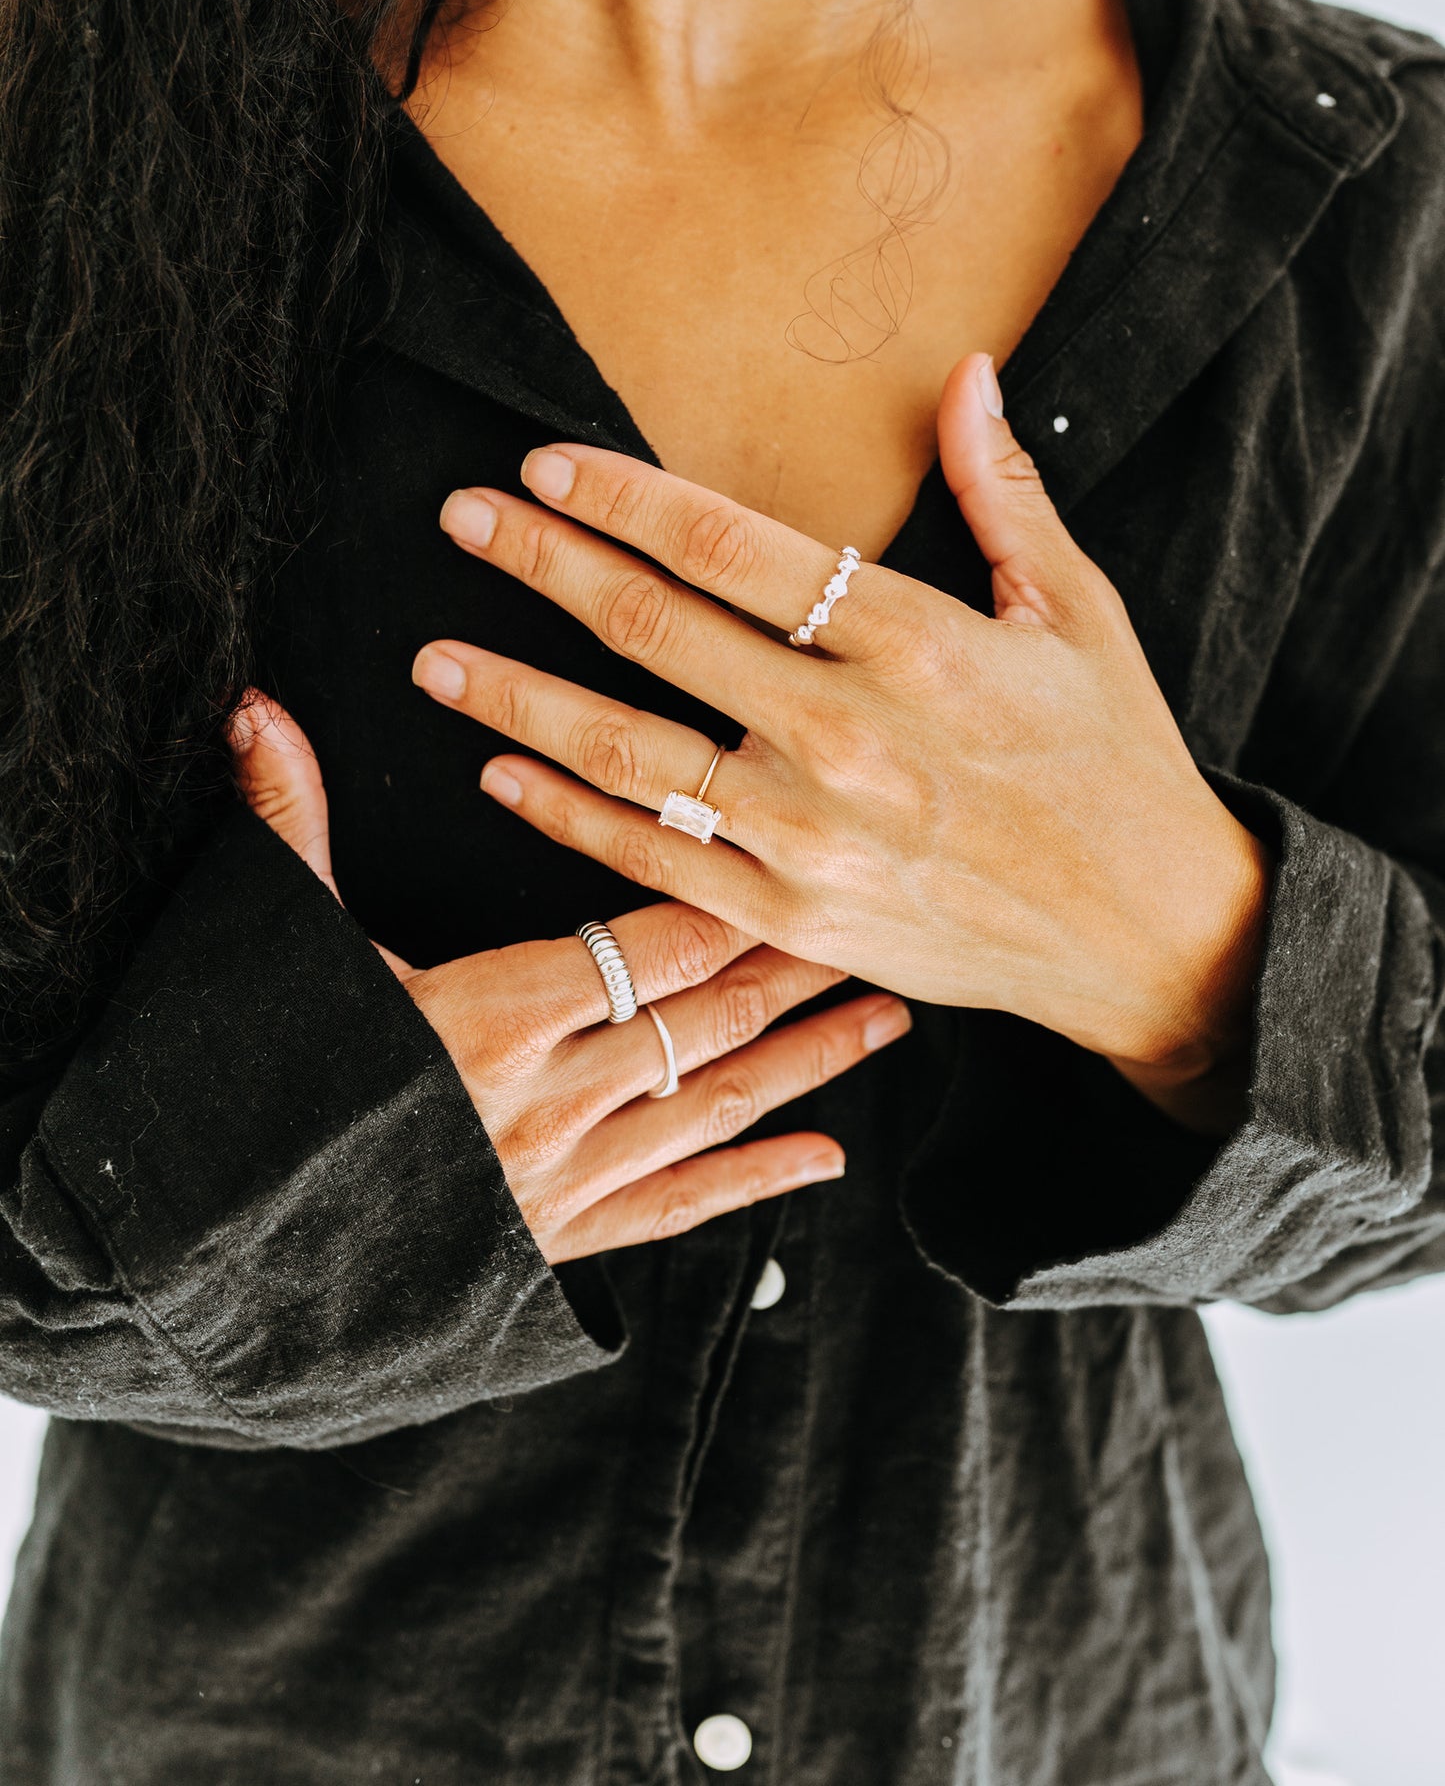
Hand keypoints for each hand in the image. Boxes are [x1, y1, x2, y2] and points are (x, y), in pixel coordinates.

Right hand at [226, 693, 908, 1259]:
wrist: (231, 1251)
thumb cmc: (257, 1089)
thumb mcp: (280, 953)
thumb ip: (287, 827)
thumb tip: (257, 709)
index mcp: (491, 1016)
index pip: (650, 943)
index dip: (734, 896)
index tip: (807, 851)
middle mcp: (548, 1102)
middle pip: (706, 1020)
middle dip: (796, 967)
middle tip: (883, 919)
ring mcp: (561, 1181)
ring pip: (715, 1109)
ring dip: (806, 1061)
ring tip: (886, 1018)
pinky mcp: (556, 1245)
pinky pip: (677, 1210)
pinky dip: (755, 1183)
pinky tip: (823, 1161)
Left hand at [412, 352, 1270, 1129]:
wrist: (1144, 934)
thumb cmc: (1112, 760)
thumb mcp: (1079, 614)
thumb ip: (1004, 495)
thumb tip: (968, 375)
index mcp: (916, 645)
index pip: (732, 549)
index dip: (626, 499)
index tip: (546, 465)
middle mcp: (849, 736)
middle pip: (657, 632)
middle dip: (543, 566)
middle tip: (461, 518)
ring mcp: (812, 837)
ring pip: (629, 753)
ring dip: (518, 697)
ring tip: (435, 655)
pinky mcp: (794, 916)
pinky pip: (653, 857)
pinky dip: (566, 814)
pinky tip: (500, 771)